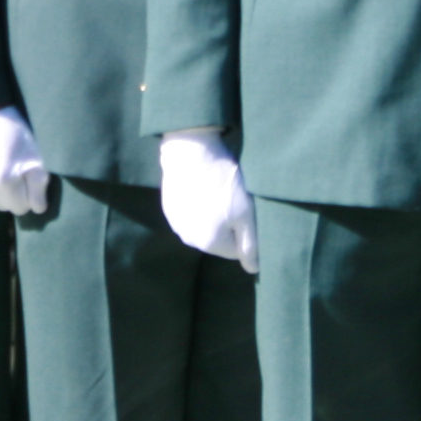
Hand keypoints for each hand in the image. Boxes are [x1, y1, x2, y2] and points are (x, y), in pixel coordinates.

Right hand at [0, 108, 54, 217]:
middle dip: (8, 192)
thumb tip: (38, 207)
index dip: (26, 191)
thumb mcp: (32, 149)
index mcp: (2, 182)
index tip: (24, 173)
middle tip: (7, 165)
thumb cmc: (8, 124)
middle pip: (0, 206)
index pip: (21, 207)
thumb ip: (39, 181)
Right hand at [158, 127, 257, 272]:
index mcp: (210, 243)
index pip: (236, 250)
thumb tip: (253, 270)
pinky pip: (189, 215)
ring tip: (215, 192)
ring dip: (211, 216)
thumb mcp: (246, 213)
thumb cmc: (224, 181)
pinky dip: (196, 206)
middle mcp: (189, 239)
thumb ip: (250, 245)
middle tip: (232, 199)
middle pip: (217, 240)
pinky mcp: (168, 208)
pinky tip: (201, 188)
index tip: (245, 209)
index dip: (245, 230)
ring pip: (202, 227)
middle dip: (227, 225)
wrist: (190, 150)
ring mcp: (175, 224)